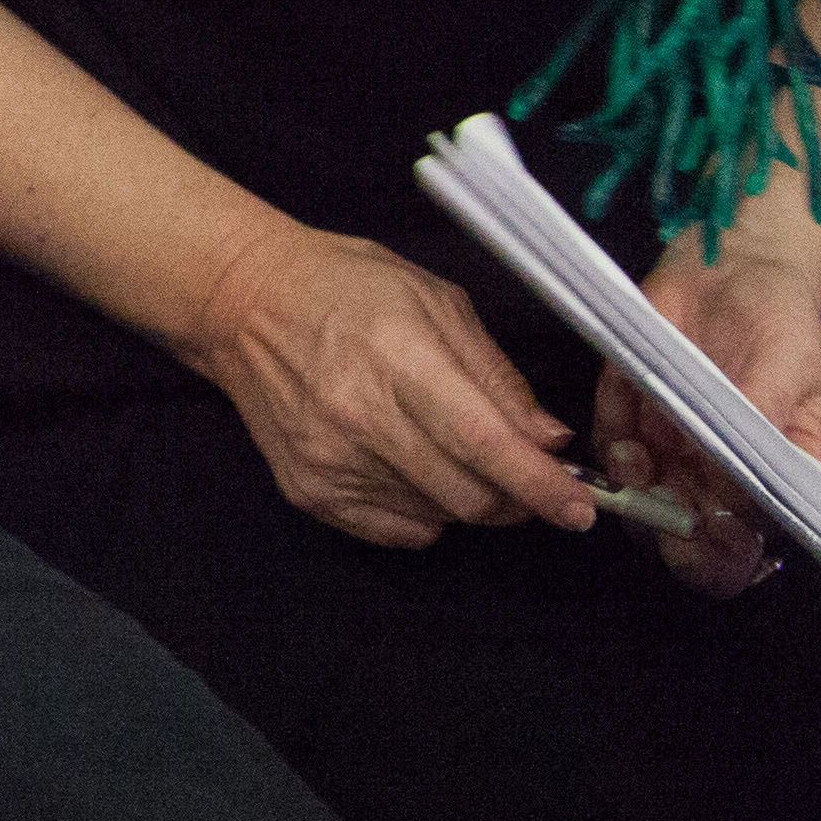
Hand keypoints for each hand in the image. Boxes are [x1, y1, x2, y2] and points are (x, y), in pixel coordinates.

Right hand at [176, 214, 589, 546]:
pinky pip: (399, 532)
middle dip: (516, 497)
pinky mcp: (309, 489)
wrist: (239, 302)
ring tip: (445, 450)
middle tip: (520, 473)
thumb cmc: (341, 289)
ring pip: (440, 517)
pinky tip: (407, 467)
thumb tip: (548, 438)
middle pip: (470, 496)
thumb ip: (496, 374)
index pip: (484, 442)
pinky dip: (423, 511)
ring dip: (466, 497)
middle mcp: (359, 416)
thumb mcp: (433, 302)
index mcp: (398, 358)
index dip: (541, 483)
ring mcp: (329, 460)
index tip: (581, 507)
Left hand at [611, 225, 820, 597]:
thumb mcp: (793, 377)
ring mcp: (667, 438)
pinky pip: (605, 431)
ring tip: (641, 447)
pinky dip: (610, 424)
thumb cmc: (783, 324)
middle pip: (679, 526)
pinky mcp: (628, 401)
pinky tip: (629, 400)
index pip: (743, 540)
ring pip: (635, 485)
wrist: (740, 266)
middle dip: (664, 520)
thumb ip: (763, 431)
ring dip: (630, 475)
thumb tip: (734, 487)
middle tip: (662, 492)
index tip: (711, 528)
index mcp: (764, 473)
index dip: (724, 551)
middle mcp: (712, 466)